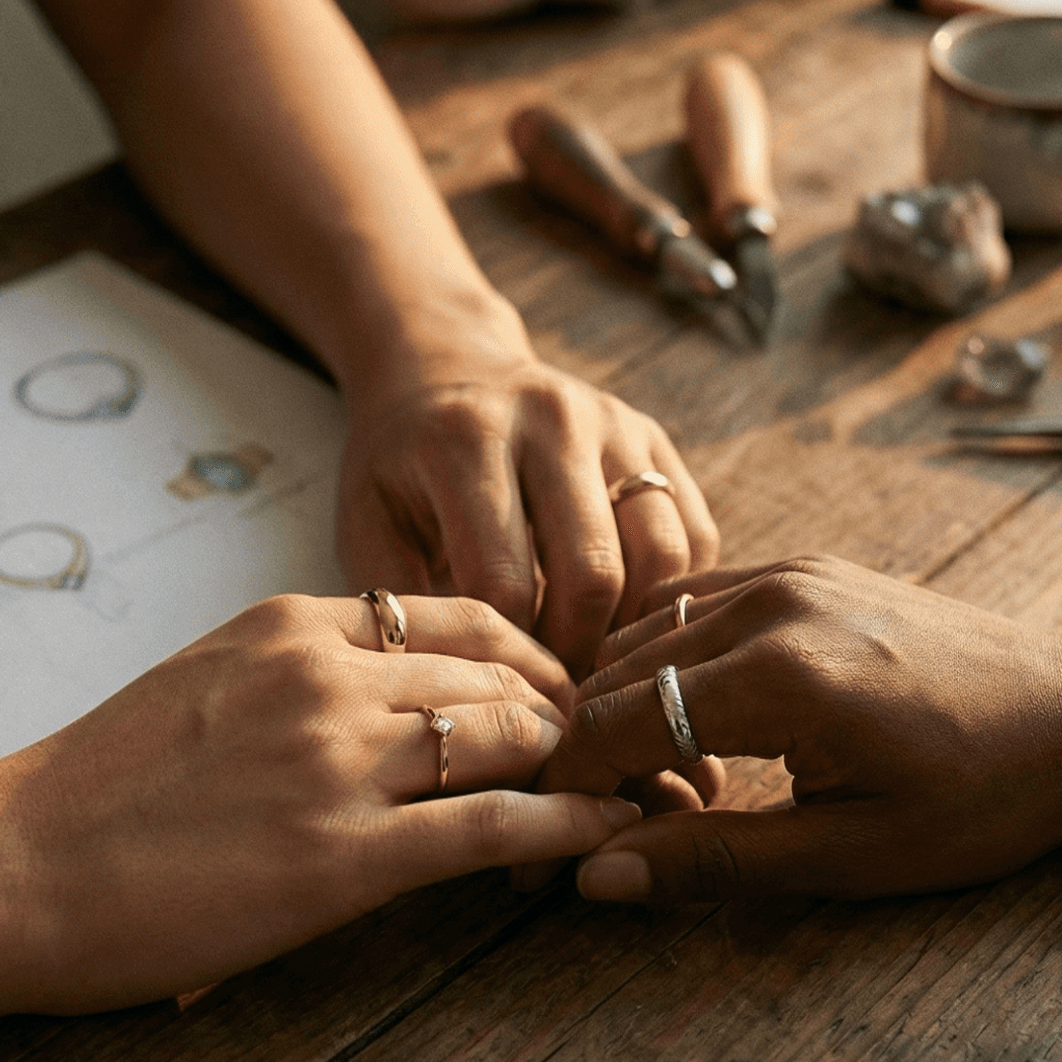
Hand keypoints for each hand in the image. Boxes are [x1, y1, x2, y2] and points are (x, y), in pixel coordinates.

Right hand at [0, 594, 639, 1012]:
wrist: (6, 868)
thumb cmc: (96, 794)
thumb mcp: (206, 686)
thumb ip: (301, 676)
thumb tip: (389, 700)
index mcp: (294, 626)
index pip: (463, 616)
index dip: (537, 658)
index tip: (573, 696)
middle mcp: (326, 673)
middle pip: (507, 671)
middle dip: (584, 711)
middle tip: (639, 747)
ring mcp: (338, 761)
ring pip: (512, 735)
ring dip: (589, 763)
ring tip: (645, 789)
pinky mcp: (342, 855)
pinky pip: (494, 825)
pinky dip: (569, 823)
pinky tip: (612, 830)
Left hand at [338, 331, 719, 678]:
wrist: (447, 369)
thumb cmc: (400, 465)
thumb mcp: (367, 522)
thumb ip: (401, 601)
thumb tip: (461, 692)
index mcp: (467, 441)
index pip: (505, 583)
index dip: (508, 656)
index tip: (502, 692)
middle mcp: (551, 419)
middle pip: (594, 574)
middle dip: (578, 652)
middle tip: (556, 691)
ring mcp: (614, 422)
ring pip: (662, 556)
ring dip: (634, 627)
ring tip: (594, 658)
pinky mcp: (655, 436)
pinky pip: (694, 535)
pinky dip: (669, 593)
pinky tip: (624, 618)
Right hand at [538, 557, 1061, 903]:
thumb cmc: (984, 795)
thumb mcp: (853, 853)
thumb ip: (716, 860)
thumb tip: (597, 878)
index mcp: (780, 678)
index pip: (615, 724)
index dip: (567, 790)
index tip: (551, 851)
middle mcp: (771, 606)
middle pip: (615, 674)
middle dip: (580, 752)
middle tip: (582, 829)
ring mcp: (786, 575)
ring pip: (645, 633)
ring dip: (618, 706)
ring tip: (639, 786)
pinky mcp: (802, 569)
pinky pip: (691, 605)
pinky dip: (661, 662)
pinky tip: (684, 726)